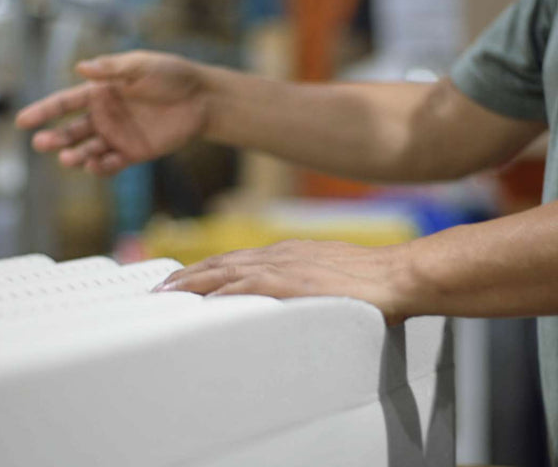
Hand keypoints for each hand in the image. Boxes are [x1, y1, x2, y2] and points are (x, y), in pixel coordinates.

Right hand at [15, 51, 210, 175]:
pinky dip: (100, 168)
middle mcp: (104, 116)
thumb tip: (80, 68)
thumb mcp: (140, 66)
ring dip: (75, 156)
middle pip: (70, 131)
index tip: (22, 121)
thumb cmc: (171, 76)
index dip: (43, 112)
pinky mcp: (134, 153)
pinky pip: (111, 164)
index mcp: (100, 92)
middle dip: (54, 138)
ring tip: (69, 159)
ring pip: (87, 150)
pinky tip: (94, 165)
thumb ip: (111, 70)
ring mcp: (117, 136)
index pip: (64, 103)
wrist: (201, 99)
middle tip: (42, 144)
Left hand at [153, 240, 417, 324]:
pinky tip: (204, 303)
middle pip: (221, 263)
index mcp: (287, 254)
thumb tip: (297, 303)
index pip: (235, 261)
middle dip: (188, 276)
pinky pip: (248, 288)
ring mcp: (285, 267)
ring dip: (193, 284)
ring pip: (226, 272)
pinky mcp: (293, 284)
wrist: (399, 275)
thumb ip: (307, 287)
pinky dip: (223, 294)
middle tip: (158, 290)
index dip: (206, 271)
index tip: (183, 282)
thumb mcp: (331, 278)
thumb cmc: (374, 282)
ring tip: (166, 296)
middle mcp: (279, 255)